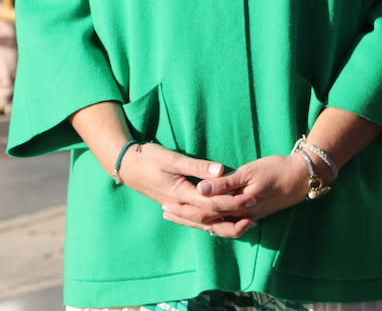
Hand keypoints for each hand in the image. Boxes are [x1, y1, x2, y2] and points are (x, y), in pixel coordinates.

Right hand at [116, 143, 258, 237]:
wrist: (126, 165)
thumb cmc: (149, 158)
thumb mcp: (173, 159)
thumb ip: (197, 166)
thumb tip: (220, 171)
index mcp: (180, 194)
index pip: (211, 204)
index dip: (232, 203)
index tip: (252, 198)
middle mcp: (179, 204)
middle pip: (209, 218)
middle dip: (232, 217)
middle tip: (254, 215)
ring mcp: (176, 206)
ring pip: (202, 222)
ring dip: (223, 223)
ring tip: (245, 222)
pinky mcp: (175, 204)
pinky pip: (195, 218)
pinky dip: (210, 221)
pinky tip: (222, 221)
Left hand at [160, 154, 309, 237]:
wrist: (302, 177)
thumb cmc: (277, 171)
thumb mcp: (250, 172)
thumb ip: (224, 183)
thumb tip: (200, 189)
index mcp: (236, 206)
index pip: (203, 212)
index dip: (183, 209)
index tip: (166, 205)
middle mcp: (239, 216)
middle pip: (206, 223)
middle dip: (185, 217)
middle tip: (165, 212)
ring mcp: (247, 217)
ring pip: (216, 226)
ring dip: (196, 221)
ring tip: (180, 216)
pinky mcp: (252, 214)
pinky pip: (226, 224)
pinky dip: (212, 223)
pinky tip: (207, 220)